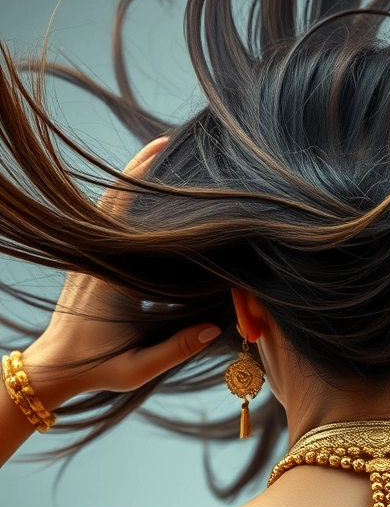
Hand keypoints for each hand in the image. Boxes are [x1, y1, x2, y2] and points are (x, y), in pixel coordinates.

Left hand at [21, 139, 220, 408]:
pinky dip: (124, 195)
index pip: (137, 221)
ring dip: (134, 176)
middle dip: (146, 167)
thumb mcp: (137, 367)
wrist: (55, 365)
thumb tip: (216, 326)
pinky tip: (142, 186)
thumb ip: (176, 349)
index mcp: (112, 276)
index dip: (154, 188)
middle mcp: (99, 256)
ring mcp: (92, 254)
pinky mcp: (90, 258)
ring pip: (110, 201)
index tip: (178, 162)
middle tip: (175, 139)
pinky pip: (106, 216)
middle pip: (121, 196)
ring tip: (160, 151)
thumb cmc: (96, 367)